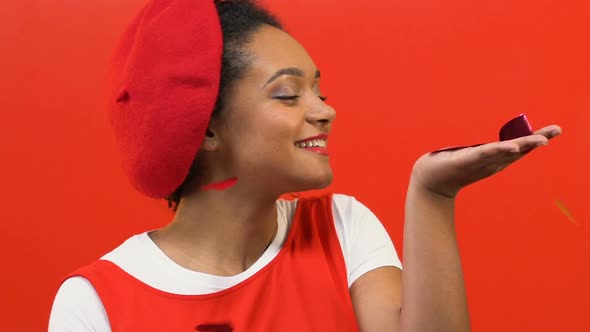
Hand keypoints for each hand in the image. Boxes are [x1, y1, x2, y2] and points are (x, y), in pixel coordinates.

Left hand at [410, 125, 561, 197]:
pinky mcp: (468, 160)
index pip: (520, 148)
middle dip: (537, 140)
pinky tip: (511, 146)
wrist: (430, 181)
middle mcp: (492, 162)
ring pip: (506, 151)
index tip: (555, 130)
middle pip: (519, 149)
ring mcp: (481, 162)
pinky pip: (485, 153)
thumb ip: (485, 151)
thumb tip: (493, 141)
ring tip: (541, 140)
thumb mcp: (472, 157)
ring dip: (523, 145)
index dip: (537, 139)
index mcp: (495, 159)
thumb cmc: (451, 167)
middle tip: (556, 130)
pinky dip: (498, 150)